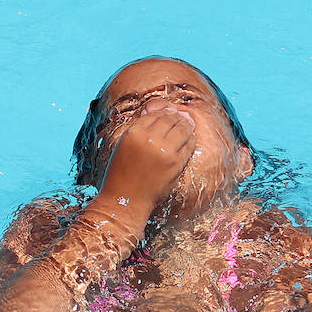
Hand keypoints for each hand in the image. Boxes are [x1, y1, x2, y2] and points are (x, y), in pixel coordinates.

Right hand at [98, 100, 195, 214]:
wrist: (125, 200)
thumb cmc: (121, 174)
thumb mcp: (123, 145)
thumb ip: (139, 128)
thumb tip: (159, 111)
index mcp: (134, 133)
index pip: (155, 114)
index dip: (164, 112)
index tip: (168, 113)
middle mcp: (150, 139)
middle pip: (170, 119)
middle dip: (177, 116)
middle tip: (181, 117)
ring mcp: (165, 151)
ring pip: (183, 129)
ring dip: (187, 125)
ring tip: (187, 125)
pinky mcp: (176, 163)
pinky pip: (189, 145)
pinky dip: (190, 139)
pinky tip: (189, 139)